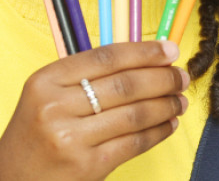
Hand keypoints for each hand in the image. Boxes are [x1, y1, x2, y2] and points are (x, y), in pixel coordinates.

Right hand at [0, 41, 188, 180]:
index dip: (144, 52)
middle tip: (182, 77)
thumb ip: (87, 76)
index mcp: (46, 81)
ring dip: (166, 105)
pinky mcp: (87, 166)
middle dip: (163, 79)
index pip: (107, 57)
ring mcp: (70, 138)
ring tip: (179, 101)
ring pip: (135, 113)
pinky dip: (158, 131)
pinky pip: (134, 143)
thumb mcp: (47, 95)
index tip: (170, 50)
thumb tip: (146, 60)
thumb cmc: (36, 134)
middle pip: (126, 84)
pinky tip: (168, 124)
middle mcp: (56, 107)